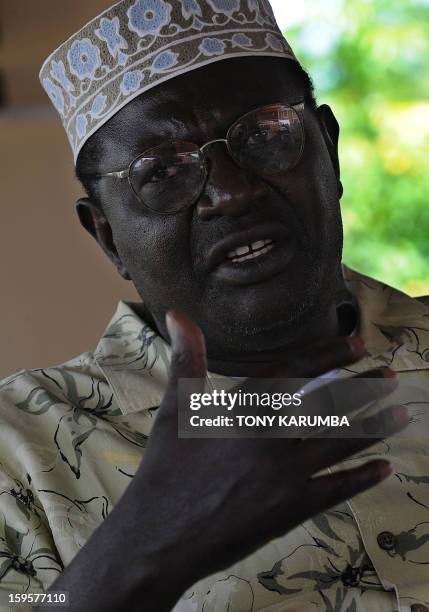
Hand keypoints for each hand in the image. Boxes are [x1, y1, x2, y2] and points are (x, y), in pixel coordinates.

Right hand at [124, 310, 407, 594]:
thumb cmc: (165, 468)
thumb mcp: (175, 408)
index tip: (357, 345)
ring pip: (340, 443)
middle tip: (390, 377)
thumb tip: (178, 313)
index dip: (328, 355)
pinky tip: (382, 467)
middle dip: (363, 389)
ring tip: (399, 413)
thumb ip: (187, 358)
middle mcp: (272, 437)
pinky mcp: (291, 509)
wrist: (161, 536)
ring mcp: (285, 475)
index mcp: (244, 408)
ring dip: (374, 427)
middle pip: (328, 406)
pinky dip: (362, 477)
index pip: (295, 372)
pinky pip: (336, 489)